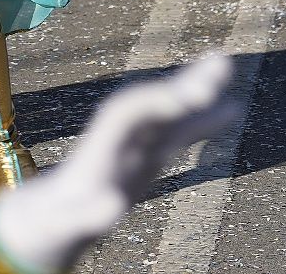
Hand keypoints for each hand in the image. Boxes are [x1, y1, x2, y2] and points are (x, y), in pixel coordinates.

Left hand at [0, 54, 239, 271]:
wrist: (51, 213)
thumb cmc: (55, 222)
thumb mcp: (67, 223)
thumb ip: (86, 215)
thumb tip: (110, 206)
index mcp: (98, 151)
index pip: (125, 114)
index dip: (154, 102)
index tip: (186, 98)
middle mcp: (119, 140)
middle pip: (151, 103)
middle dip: (181, 86)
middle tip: (218, 64)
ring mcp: (136, 144)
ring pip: (169, 113)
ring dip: (195, 91)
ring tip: (226, 63)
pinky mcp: (149, 154)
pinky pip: (180, 133)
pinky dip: (205, 121)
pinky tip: (234, 107)